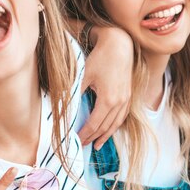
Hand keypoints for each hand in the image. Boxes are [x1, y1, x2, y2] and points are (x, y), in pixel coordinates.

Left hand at [79, 26, 133, 148]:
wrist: (119, 45)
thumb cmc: (100, 58)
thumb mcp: (83, 75)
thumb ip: (73, 93)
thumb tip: (61, 107)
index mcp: (108, 100)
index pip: (94, 124)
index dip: (84, 134)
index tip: (75, 141)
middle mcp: (119, 102)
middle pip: (104, 127)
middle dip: (92, 137)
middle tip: (82, 145)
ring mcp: (126, 99)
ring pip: (115, 124)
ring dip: (105, 135)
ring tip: (96, 144)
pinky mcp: (128, 95)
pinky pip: (122, 116)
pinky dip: (114, 126)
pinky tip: (109, 129)